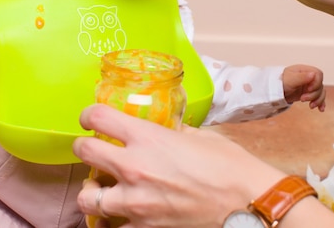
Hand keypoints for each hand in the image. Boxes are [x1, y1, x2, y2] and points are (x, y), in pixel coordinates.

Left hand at [73, 104, 283, 227]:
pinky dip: (111, 222)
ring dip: (92, 190)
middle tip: (92, 150)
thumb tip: (163, 128)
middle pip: (84, 153)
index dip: (88, 115)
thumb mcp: (198, 136)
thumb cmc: (229, 166)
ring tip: (102, 188)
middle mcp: (134, 167)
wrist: (249, 204)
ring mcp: (136, 202)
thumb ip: (172, 131)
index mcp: (147, 138)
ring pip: (87, 197)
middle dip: (84, 149)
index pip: (98, 118)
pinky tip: (120, 215)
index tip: (90, 119)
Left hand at [282, 64, 325, 110]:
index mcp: (305, 70)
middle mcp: (309, 78)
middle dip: (314, 94)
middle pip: (320, 85)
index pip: (318, 74)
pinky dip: (321, 103)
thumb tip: (313, 74)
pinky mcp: (309, 94)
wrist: (275, 91)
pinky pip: (319, 98)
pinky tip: (320, 109)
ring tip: (311, 106)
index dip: (316, 83)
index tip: (308, 89)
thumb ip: (302, 77)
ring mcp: (309, 86)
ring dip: (318, 100)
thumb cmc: (280, 82)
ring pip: (321, 92)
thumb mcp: (290, 79)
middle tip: (302, 99)